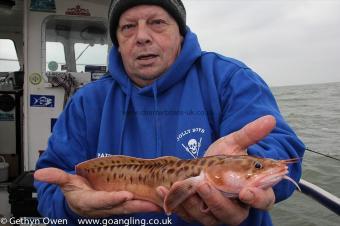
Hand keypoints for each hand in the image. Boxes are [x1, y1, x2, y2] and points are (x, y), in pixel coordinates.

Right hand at [34, 167, 160, 216]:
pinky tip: (158, 202)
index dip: (113, 199)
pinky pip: (134, 206)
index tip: (125, 195)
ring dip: (144, 207)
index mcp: (89, 202)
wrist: (79, 202)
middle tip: (151, 202)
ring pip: (130, 208)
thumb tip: (40, 173)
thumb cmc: (75, 191)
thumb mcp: (65, 182)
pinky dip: (145, 205)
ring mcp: (113, 208)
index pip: (101, 201)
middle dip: (136, 205)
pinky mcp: (121, 206)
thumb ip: (56, 177)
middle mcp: (103, 208)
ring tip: (160, 203)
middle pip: (121, 207)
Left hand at [158, 115, 276, 224]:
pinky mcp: (197, 215)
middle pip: (232, 215)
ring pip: (207, 218)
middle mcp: (235, 208)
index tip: (246, 191)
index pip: (263, 201)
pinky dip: (173, 203)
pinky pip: (186, 214)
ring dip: (192, 203)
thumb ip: (251, 134)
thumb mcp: (234, 144)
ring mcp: (215, 214)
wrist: (202, 167)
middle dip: (217, 201)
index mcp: (253, 192)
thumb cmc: (224, 158)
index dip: (257, 198)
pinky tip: (162, 190)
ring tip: (181, 184)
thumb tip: (270, 119)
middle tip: (204, 185)